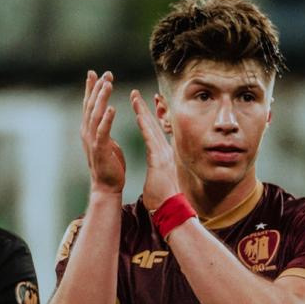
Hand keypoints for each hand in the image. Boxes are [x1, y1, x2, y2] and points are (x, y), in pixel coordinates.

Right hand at [82, 71, 125, 193]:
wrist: (106, 186)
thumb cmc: (109, 165)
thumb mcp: (107, 141)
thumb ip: (104, 128)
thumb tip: (106, 114)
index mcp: (89, 130)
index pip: (89, 104)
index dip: (91, 88)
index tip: (94, 73)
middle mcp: (87, 132)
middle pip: (91, 105)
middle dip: (97, 88)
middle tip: (106, 73)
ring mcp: (92, 140)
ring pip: (96, 114)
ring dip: (102, 98)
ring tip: (108, 84)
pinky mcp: (100, 149)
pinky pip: (103, 131)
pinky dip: (107, 119)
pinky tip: (112, 108)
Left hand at [130, 89, 178, 210]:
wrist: (170, 209)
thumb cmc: (163, 199)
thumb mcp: (160, 179)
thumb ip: (159, 170)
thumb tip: (158, 169)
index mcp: (163, 156)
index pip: (154, 132)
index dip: (147, 118)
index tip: (140, 106)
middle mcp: (165, 152)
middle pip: (153, 125)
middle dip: (144, 108)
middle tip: (135, 93)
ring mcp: (163, 155)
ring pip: (151, 128)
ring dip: (142, 111)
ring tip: (134, 97)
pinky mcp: (159, 160)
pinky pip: (150, 140)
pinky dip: (145, 126)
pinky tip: (138, 116)